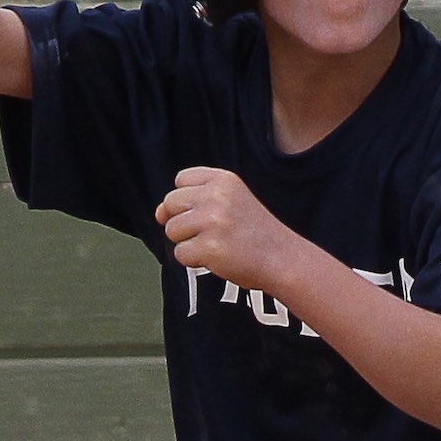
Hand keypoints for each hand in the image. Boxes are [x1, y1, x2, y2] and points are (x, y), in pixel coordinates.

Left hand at [156, 167, 306, 294]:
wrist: (282, 258)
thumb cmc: (254, 232)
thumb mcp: (232, 200)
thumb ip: (194, 199)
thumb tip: (158, 213)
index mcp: (223, 179)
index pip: (181, 180)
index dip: (188, 200)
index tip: (207, 211)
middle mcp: (216, 196)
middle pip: (170, 203)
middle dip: (182, 221)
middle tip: (210, 232)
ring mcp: (212, 222)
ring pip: (171, 230)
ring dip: (188, 242)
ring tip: (215, 244)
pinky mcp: (209, 248)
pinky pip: (180, 254)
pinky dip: (194, 260)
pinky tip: (217, 257)